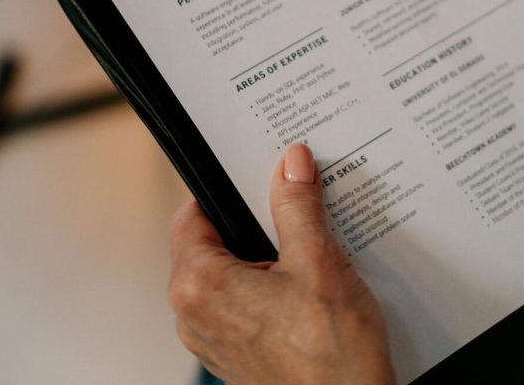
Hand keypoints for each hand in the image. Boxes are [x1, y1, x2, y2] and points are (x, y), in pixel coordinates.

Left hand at [169, 144, 394, 384]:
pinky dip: (271, 287)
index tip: (259, 176)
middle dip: (255, 222)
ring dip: (267, 256)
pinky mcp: (238, 354)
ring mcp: (215, 339)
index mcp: (199, 286)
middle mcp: (195, 316)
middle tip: (294, 206)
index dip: (229, 190)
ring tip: (309, 249)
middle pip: (213, 243)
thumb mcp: (318, 261)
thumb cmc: (331, 358)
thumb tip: (291, 165)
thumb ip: (297, 206)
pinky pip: (245, 303)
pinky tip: (311, 284)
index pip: (193, 214)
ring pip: (231, 274)